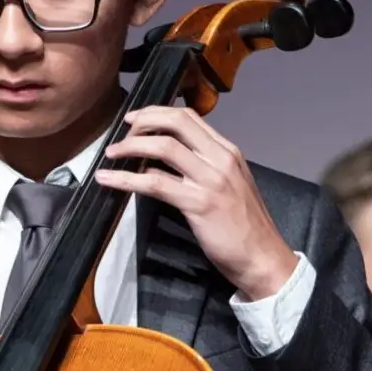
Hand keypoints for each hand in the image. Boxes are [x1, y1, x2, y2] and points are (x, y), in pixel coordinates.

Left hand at [96, 106, 296, 299]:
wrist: (262, 257)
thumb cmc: (244, 226)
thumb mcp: (229, 185)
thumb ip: (204, 167)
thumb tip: (166, 159)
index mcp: (227, 151)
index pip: (189, 117)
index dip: (157, 113)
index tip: (136, 119)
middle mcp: (220, 159)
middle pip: (176, 122)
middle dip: (143, 121)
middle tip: (121, 133)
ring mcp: (210, 180)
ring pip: (164, 147)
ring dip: (130, 146)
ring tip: (112, 154)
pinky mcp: (198, 203)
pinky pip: (155, 183)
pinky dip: (126, 179)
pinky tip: (108, 180)